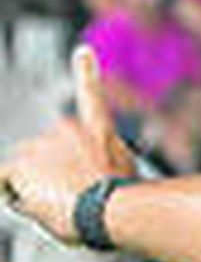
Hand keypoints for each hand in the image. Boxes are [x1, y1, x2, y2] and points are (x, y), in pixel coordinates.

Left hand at [0, 48, 135, 244]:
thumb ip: (107, 156)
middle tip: (74, 197)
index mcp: (96, 129)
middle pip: (44, 152)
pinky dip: (19, 197)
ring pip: (25, 172)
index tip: (83, 51)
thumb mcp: (127, 172)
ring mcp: (38, 145)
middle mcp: (64, 129)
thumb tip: (96, 161)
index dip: (86, 71)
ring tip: (65, 205)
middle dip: (51, 175)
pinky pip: (6, 185)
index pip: (91, 94)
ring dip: (38, 190)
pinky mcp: (19, 165)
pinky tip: (44, 204)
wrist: (113, 209)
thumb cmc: (124, 199)